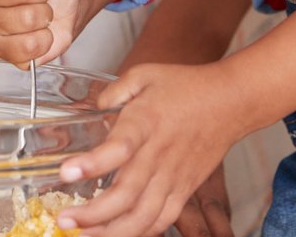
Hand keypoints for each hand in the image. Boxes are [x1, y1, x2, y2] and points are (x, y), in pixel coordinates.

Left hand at [56, 63, 245, 236]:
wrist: (231, 101)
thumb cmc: (186, 86)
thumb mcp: (144, 74)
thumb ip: (114, 92)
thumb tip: (94, 110)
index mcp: (146, 122)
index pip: (119, 148)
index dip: (92, 164)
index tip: (66, 173)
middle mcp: (159, 154)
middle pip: (126, 194)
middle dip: (92, 214)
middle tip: (64, 219)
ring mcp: (174, 176)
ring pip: (143, 216)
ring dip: (112, 232)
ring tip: (84, 234)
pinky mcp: (185, 188)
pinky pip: (163, 219)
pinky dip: (142, 232)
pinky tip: (119, 234)